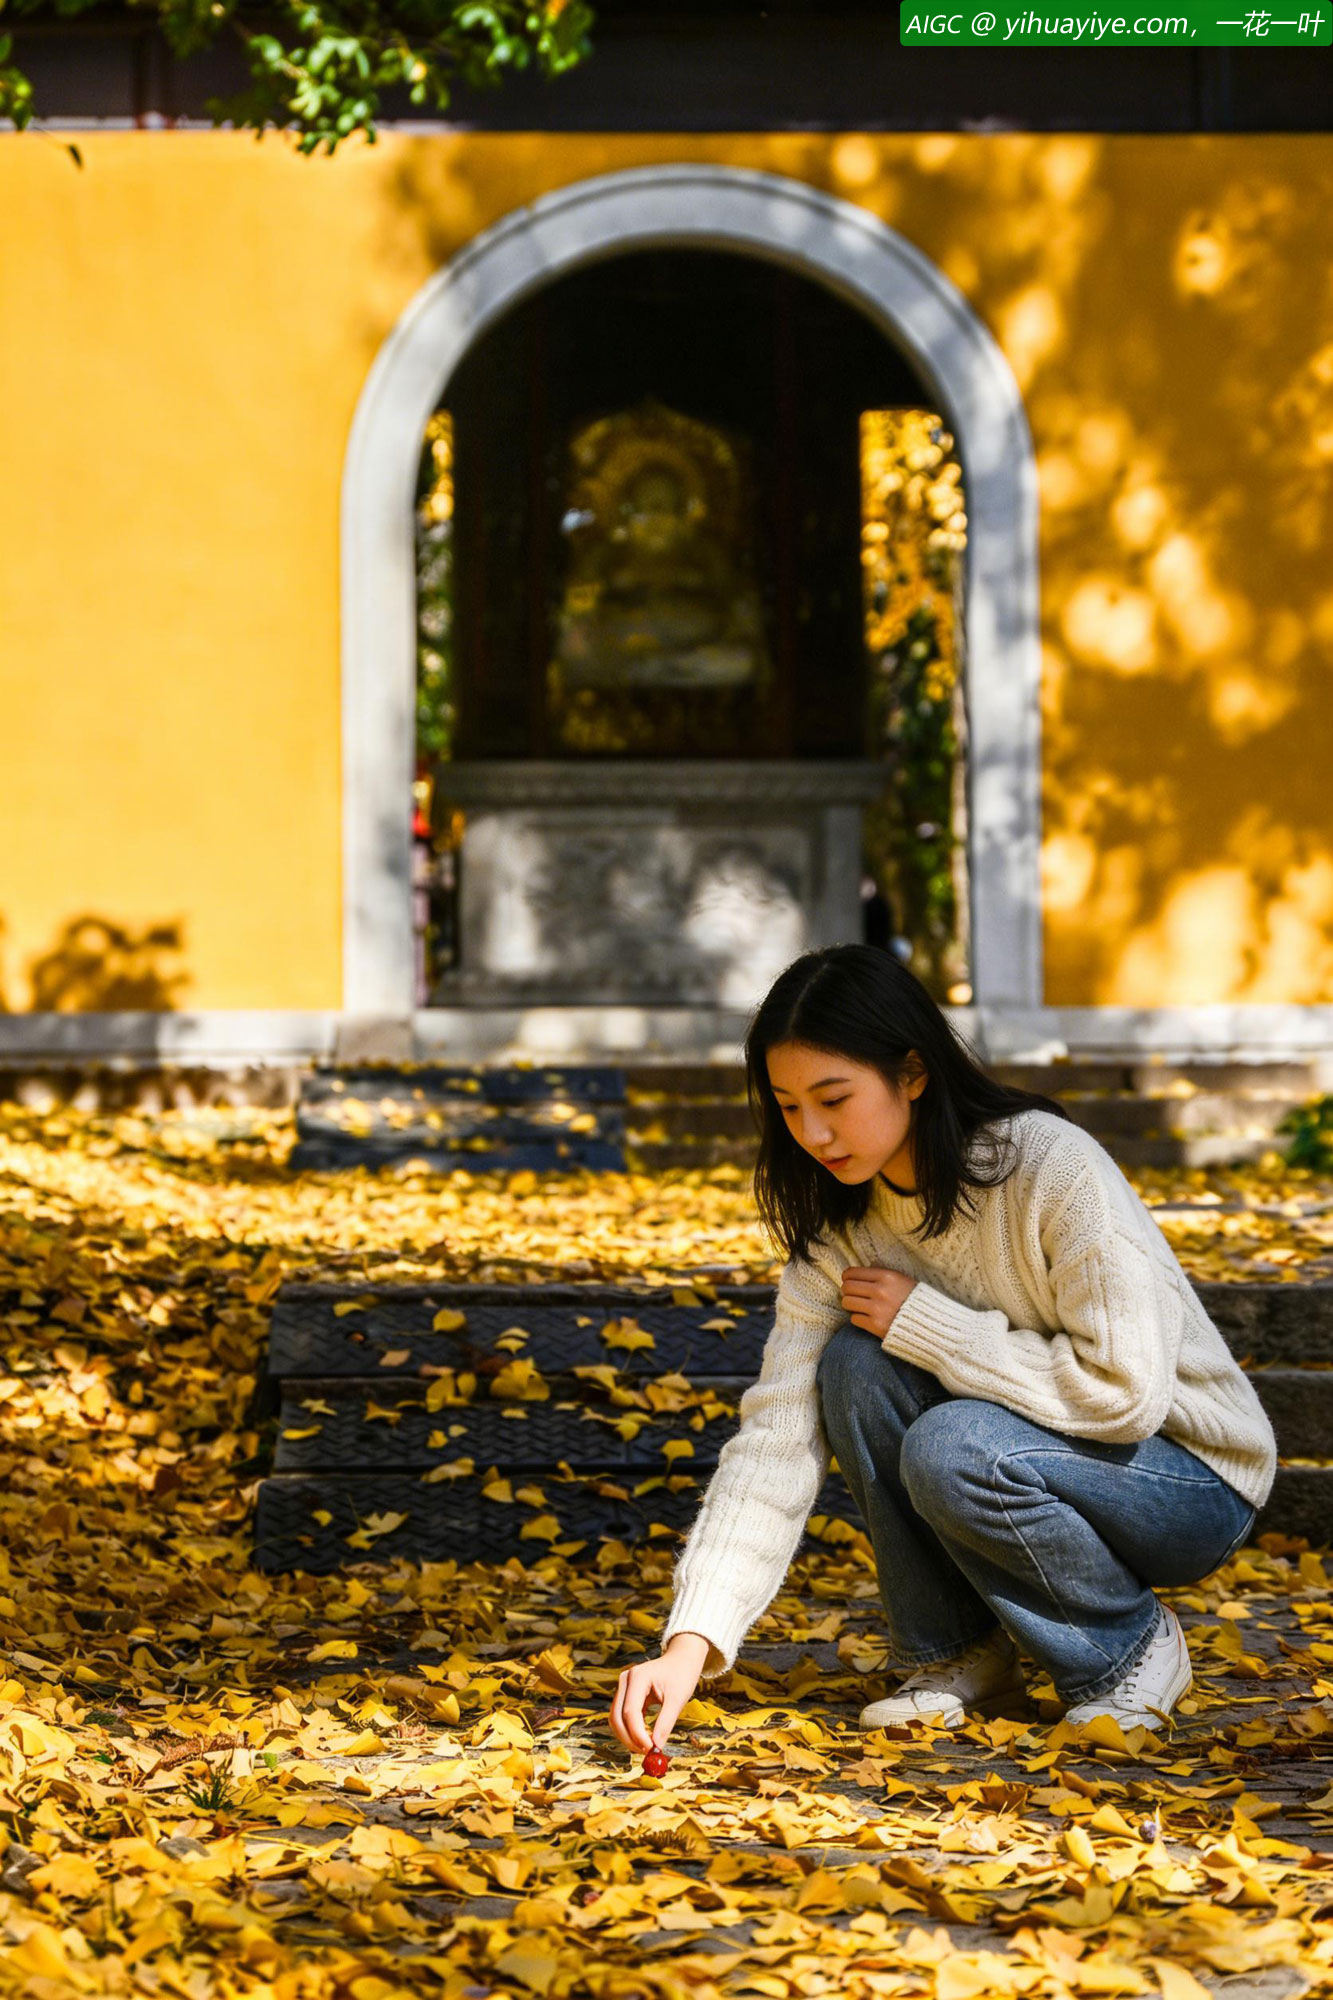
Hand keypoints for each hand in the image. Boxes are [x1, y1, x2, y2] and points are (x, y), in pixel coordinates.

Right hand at [610, 1633, 707, 1753]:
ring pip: (616, 1719)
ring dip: (628, 1737)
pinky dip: (630, 1730)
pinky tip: (644, 1738)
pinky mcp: (626, 1694)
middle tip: (646, 1754)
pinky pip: (622, 1716)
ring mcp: (623, 1686)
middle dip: (629, 1739)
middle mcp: (625, 1680)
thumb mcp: (677, 1699)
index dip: (638, 1734)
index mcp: (637, 1677)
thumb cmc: (682, 1675)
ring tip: (646, 1748)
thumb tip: (656, 1748)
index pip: (630, 1712)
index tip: (651, 1750)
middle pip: (617, 1717)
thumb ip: (665, 1723)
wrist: (681, 1659)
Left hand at [841, 1265, 916, 1337]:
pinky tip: (867, 1317)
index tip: (848, 1280)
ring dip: (850, 1304)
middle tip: (852, 1294)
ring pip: (847, 1302)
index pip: (853, 1273)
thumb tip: (856, 1273)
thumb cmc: (914, 1300)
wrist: (929, 1323)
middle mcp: (880, 1291)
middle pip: (847, 1287)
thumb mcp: (901, 1279)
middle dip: (847, 1291)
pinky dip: (858, 1318)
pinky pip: (854, 1319)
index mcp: (887, 1276)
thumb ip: (881, 1274)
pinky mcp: (876, 1325)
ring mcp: (877, 1309)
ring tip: (858, 1306)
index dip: (847, 1277)